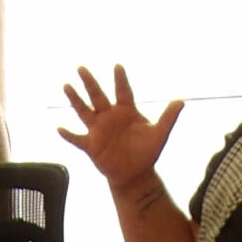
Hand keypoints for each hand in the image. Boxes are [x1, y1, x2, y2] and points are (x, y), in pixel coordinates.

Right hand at [60, 66, 182, 196]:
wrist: (135, 175)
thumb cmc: (147, 153)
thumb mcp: (160, 134)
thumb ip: (169, 117)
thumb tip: (181, 101)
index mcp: (126, 111)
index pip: (123, 91)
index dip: (120, 79)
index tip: (118, 66)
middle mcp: (109, 117)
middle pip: (98, 96)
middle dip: (90, 82)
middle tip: (81, 68)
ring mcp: (98, 130)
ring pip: (84, 111)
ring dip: (75, 100)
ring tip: (66, 86)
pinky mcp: (91, 145)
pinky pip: (77, 139)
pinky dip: (68, 135)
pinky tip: (59, 128)